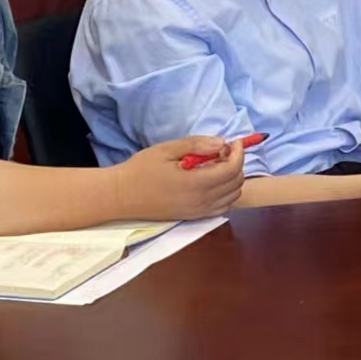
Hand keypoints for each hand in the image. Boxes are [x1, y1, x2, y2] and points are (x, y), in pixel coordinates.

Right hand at [115, 136, 244, 219]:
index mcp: (195, 183)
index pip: (232, 169)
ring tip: (215, 165)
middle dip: (235, 164)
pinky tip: (211, 181)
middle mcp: (201, 202)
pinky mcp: (192, 217)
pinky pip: (221, 208)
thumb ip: (197, 145)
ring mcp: (197, 212)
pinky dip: (225, 194)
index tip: (234, 141)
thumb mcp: (167, 149)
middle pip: (236, 183)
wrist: (121, 196)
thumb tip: (221, 142)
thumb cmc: (141, 169)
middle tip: (220, 151)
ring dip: (231, 179)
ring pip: (232, 197)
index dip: (238, 153)